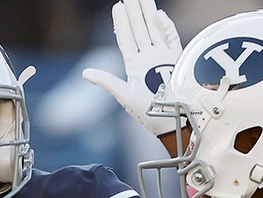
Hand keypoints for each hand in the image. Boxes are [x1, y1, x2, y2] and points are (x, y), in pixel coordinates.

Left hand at [82, 0, 180, 136]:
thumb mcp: (124, 96)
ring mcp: (164, 58)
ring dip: (148, 13)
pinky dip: (166, 27)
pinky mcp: (178, 60)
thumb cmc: (149, 113)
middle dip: (134, 12)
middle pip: (140, 29)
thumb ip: (107, 81)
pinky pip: (172, 39)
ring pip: (154, 29)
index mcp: (135, 65)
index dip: (121, 23)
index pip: (126, 39)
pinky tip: (158, 14)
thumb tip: (85, 72)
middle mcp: (149, 58)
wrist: (174, 121)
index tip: (117, 6)